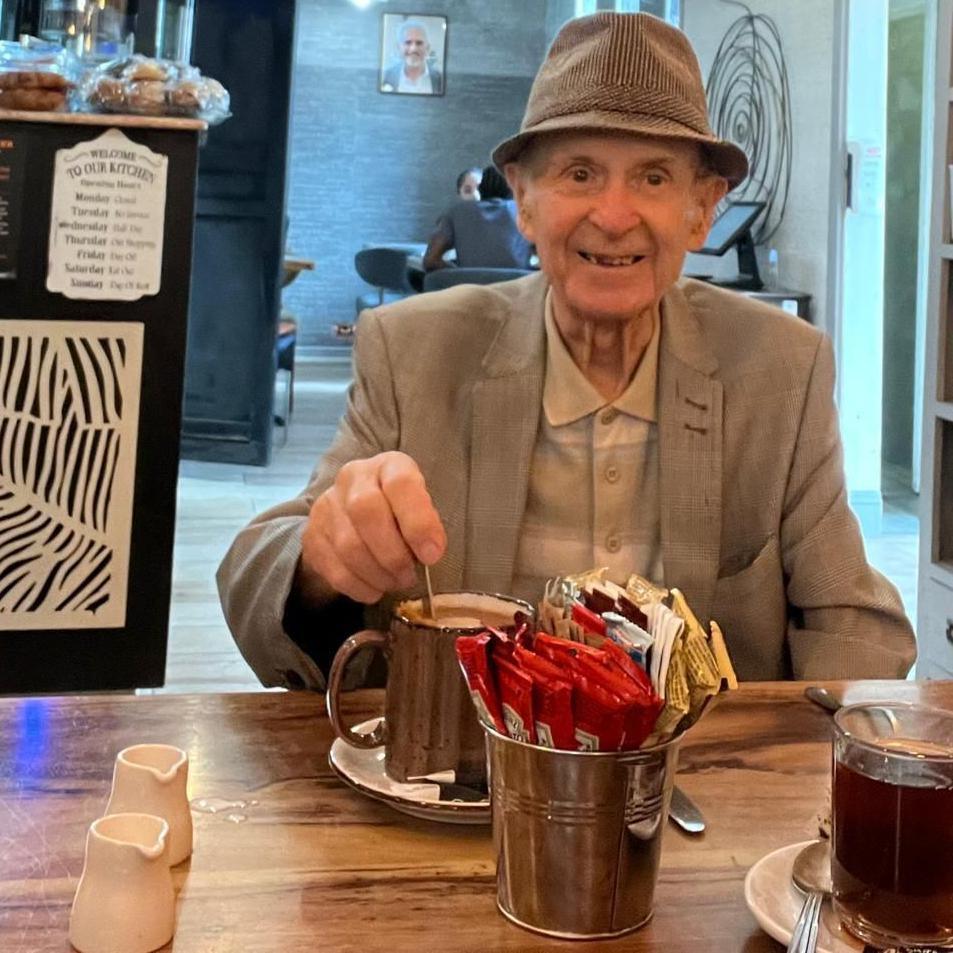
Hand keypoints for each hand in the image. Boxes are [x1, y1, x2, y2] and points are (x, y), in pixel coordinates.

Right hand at [299, 451, 445, 603]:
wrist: (355, 516)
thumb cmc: (400, 512)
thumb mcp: (420, 506)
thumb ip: (427, 522)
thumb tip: (430, 552)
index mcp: (388, 465)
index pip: (400, 484)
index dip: (418, 522)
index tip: (432, 555)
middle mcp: (352, 478)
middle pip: (366, 512)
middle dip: (393, 554)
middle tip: (410, 576)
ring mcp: (327, 506)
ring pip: (348, 546)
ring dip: (378, 575)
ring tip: (395, 582)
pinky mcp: (311, 536)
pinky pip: (335, 569)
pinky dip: (360, 587)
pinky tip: (375, 589)